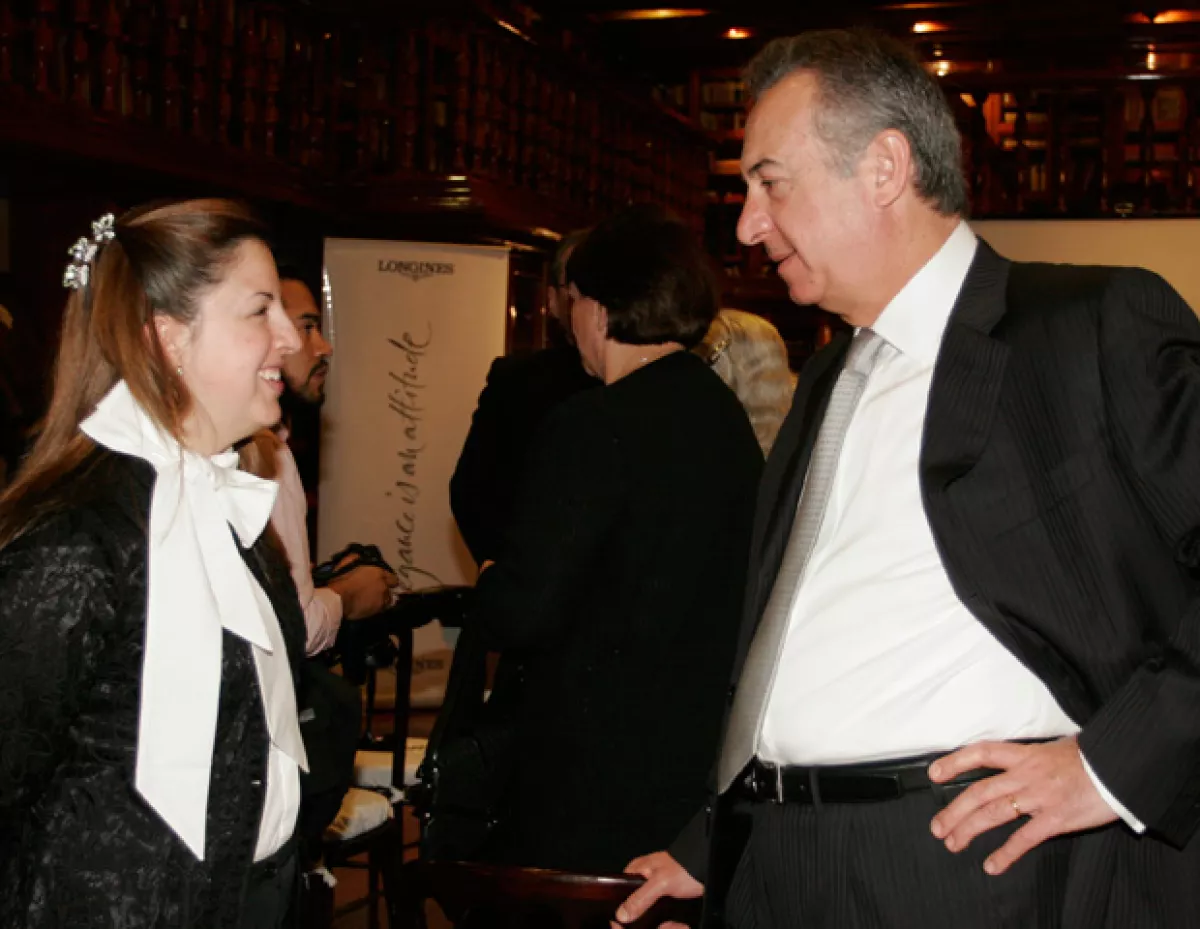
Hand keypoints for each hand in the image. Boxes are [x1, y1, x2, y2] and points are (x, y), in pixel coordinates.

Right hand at [327, 562, 398, 618]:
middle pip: (389, 590)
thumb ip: (358, 559)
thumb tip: (360, 557)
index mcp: (379, 573)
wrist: (338, 599)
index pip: (392, 578)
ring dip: (382, 600)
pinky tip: (369, 607)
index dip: (388, 580)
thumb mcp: (348, 562)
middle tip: (375, 592)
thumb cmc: (342, 580)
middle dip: (384, 590)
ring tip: (373, 601)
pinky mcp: (377, 610)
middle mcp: (384, 586)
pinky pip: (381, 609)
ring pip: (387, 600)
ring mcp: (382, 599)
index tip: (383, 581)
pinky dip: (376, 608)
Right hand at [611, 851, 702, 927]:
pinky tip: (663, 923)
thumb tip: (621, 914)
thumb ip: (640, 898)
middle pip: (632, 900)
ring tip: (658, 925)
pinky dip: (658, 916)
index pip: (619, 889)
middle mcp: (644, 877)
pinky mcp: (666, 894)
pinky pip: (657, 909)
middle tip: (639, 924)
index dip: (620, 906)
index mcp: (637, 869)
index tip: (622, 920)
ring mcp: (656, 886)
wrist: (709, 867)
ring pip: (645, 906)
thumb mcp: (660, 884)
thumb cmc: (685, 868)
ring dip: (648, 917)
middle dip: (635, 914)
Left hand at [929, 735, 1117, 874]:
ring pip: (993, 814)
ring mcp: (1038, 797)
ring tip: (953, 842)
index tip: (934, 773)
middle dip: (953, 811)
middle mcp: (1025, 775)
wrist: (1119, 768)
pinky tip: (992, 865)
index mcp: (1024, 755)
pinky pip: (1024, 838)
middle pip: (978, 792)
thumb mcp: (1055, 747)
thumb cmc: (1091, 758)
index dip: (954, 762)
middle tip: (937, 827)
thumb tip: (1017, 759)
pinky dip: (1006, 854)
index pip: (981, 753)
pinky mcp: (1055, 819)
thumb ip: (1032, 756)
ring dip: (968, 830)